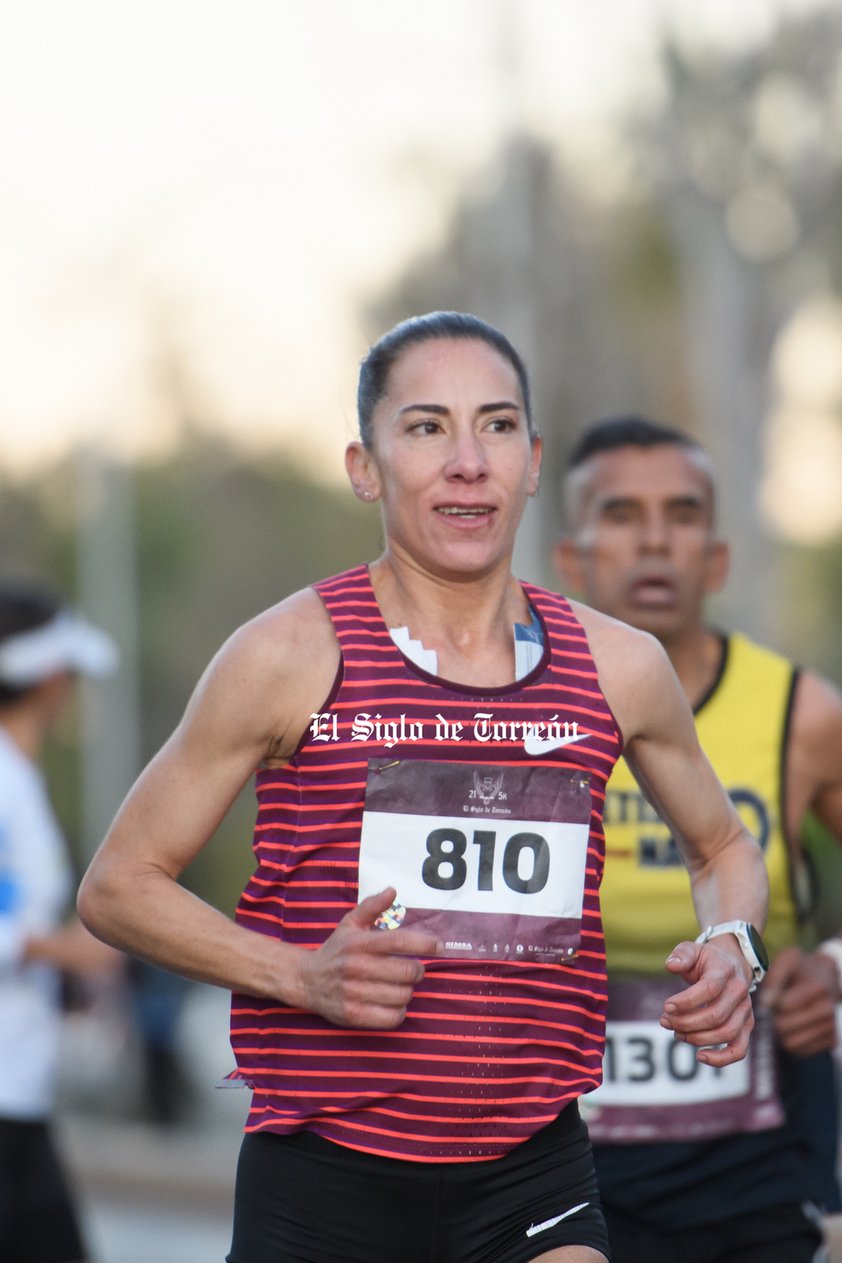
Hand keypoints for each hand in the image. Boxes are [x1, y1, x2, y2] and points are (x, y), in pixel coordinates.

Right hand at [294, 887, 440, 1028]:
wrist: (306, 980)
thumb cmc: (336, 950)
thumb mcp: (350, 923)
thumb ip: (372, 906)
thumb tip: (392, 890)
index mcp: (360, 943)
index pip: (399, 941)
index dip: (424, 944)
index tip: (439, 946)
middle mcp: (357, 967)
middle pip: (406, 972)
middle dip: (417, 970)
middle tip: (413, 970)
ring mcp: (354, 993)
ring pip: (402, 995)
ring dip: (407, 991)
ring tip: (399, 986)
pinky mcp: (353, 1015)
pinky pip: (391, 1018)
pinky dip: (399, 1011)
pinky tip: (392, 1003)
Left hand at [659, 939, 754, 1066]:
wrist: (732, 965)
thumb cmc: (706, 960)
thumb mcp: (692, 950)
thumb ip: (681, 955)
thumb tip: (671, 966)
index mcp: (725, 971)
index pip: (708, 989)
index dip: (686, 1001)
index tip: (666, 1006)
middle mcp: (739, 992)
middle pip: (715, 1015)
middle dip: (685, 1022)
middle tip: (664, 1021)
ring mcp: (746, 1011)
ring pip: (726, 1033)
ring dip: (697, 1038)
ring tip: (676, 1033)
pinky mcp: (746, 1026)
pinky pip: (739, 1049)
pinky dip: (721, 1058)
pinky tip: (699, 1057)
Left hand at [761, 945, 838, 1056]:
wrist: (825, 978)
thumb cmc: (800, 969)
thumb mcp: (787, 961)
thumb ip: (774, 979)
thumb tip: (766, 1003)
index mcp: (818, 988)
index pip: (782, 1005)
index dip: (770, 1001)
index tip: (770, 995)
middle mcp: (828, 1010)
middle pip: (784, 1026)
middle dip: (773, 1018)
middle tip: (772, 1009)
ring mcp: (830, 1027)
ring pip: (791, 1043)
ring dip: (779, 1032)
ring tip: (781, 1017)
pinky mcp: (830, 1041)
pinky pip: (799, 1051)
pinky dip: (790, 1041)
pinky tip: (791, 1027)